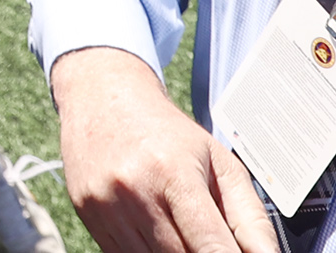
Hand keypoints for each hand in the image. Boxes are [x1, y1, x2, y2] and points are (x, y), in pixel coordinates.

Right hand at [53, 48, 277, 252]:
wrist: (102, 98)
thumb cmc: (167, 133)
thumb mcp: (219, 162)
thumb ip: (249, 216)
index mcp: (174, 172)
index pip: (210, 246)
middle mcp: (134, 191)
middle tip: (211, 239)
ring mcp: (105, 205)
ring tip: (180, 227)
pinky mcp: (86, 214)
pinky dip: (146, 252)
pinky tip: (155, 230)